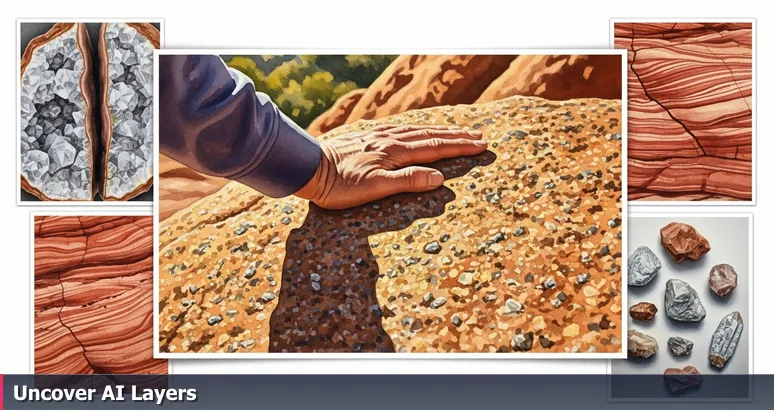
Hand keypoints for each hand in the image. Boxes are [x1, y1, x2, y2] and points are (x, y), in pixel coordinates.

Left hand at [295, 124, 486, 209]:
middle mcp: (389, 140)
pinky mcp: (367, 136)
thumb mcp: (375, 188)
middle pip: (431, 135)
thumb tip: (439, 177)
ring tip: (458, 130)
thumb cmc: (340, 186)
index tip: (481, 145)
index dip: (460, 147)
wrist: (308, 168)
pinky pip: (401, 128)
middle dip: (457, 136)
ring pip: (417, 130)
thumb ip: (408, 181)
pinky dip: (418, 128)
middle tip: (479, 135)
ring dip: (440, 130)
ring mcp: (378, 136)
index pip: (436, 148)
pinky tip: (418, 129)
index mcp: (395, 152)